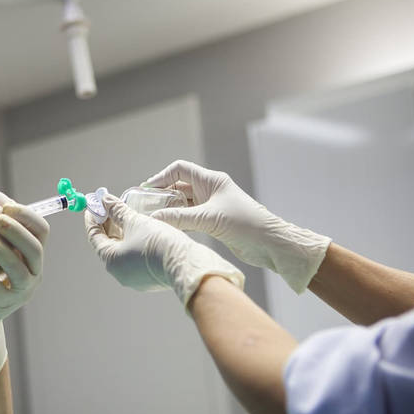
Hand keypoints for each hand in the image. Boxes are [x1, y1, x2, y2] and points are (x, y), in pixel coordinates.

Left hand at [0, 202, 48, 391]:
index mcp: (32, 253)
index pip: (41, 230)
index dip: (27, 216)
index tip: (7, 205)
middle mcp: (33, 271)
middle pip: (35, 249)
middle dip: (17, 231)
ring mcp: (22, 290)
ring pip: (22, 270)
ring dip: (6, 252)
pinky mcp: (5, 305)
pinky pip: (2, 291)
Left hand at [85, 193, 243, 307]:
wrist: (187, 264)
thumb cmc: (160, 244)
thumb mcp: (136, 221)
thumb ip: (118, 211)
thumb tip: (106, 201)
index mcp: (111, 260)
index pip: (94, 236)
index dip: (93, 218)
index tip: (93, 205)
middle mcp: (119, 272)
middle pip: (108, 244)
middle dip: (109, 224)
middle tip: (111, 207)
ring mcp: (134, 278)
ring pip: (123, 251)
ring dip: (122, 233)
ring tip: (127, 215)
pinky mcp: (149, 278)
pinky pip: (135, 258)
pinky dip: (134, 243)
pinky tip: (141, 230)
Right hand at [144, 160, 330, 292]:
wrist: (269, 244)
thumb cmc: (245, 224)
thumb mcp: (209, 219)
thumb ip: (180, 217)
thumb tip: (154, 217)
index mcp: (211, 180)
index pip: (180, 170)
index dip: (161, 177)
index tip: (146, 190)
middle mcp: (210, 190)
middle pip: (178, 187)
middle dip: (161, 195)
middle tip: (144, 206)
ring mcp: (211, 206)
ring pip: (182, 204)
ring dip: (168, 210)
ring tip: (152, 218)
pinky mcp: (212, 221)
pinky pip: (188, 218)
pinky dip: (177, 221)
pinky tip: (167, 228)